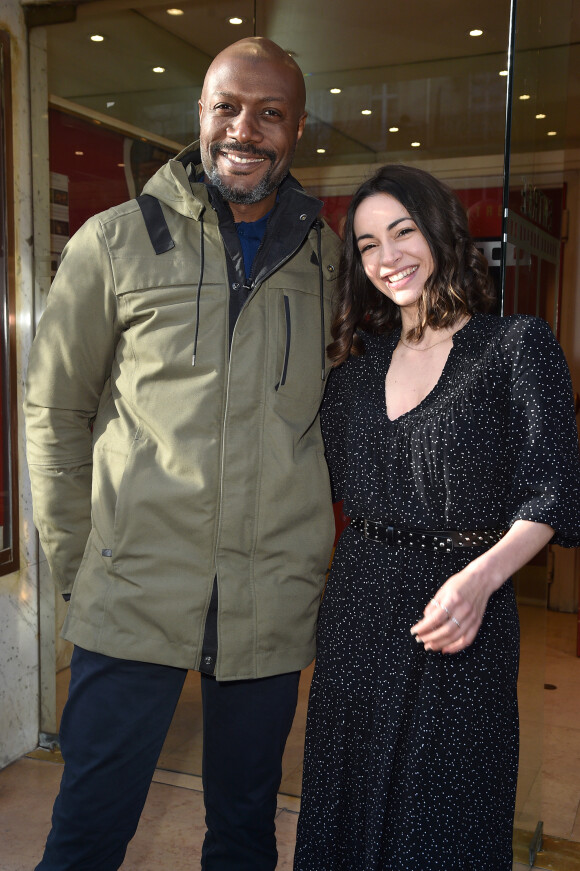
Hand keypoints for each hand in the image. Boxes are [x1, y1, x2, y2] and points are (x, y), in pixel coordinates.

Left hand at [410, 520, 554, 653]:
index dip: (424, 627)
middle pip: (445, 630)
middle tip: (419, 640)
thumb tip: (425, 619)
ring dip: (440, 644)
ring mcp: (472, 618)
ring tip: (429, 646)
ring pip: (455, 637)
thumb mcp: (443, 589)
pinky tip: (445, 649)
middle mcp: (464, 610)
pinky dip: (456, 647)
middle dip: (430, 638)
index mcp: (453, 599)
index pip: (435, 618)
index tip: (414, 631)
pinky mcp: (477, 623)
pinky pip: (467, 640)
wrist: (482, 579)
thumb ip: (434, 604)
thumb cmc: (461, 582)